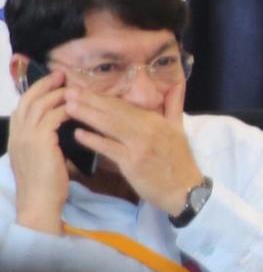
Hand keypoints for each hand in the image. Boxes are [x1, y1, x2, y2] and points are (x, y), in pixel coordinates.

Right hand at [7, 67, 71, 233]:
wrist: (39, 203)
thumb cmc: (45, 185)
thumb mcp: (42, 158)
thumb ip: (46, 142)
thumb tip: (62, 131)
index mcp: (15, 137)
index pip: (22, 107)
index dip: (36, 92)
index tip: (51, 84)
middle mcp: (17, 133)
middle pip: (29, 99)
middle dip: (45, 84)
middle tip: (62, 75)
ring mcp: (26, 136)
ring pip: (41, 104)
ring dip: (59, 93)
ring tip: (72, 86)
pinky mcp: (40, 141)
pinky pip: (54, 116)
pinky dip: (67, 109)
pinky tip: (79, 107)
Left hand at [63, 88, 204, 215]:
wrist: (185, 189)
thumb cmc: (179, 160)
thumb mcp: (179, 128)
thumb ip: (174, 105)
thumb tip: (176, 83)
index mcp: (157, 120)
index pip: (125, 105)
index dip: (102, 97)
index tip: (83, 88)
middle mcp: (148, 129)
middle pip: (115, 112)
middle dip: (90, 101)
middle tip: (68, 91)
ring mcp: (140, 145)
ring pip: (110, 126)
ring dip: (88, 115)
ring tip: (68, 107)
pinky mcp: (132, 163)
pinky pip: (109, 148)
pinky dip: (93, 140)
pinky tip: (78, 134)